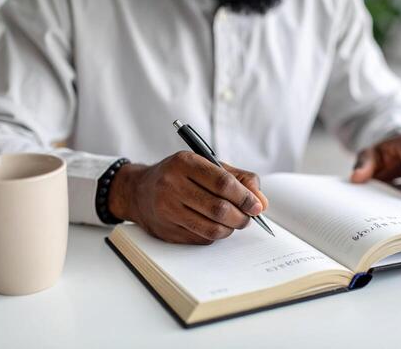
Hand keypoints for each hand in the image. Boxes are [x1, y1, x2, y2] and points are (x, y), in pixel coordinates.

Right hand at [108, 151, 268, 243]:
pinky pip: (202, 238)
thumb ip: (239, 179)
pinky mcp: (167, 230)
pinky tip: (214, 225)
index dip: (245, 197)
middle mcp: (172, 185)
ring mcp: (167, 210)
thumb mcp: (207, 165)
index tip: (257, 206)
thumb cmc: (179, 176)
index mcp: (184, 163)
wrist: (138, 191)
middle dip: (241, 216)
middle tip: (248, 217)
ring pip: (212, 228)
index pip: (222, 182)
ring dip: (231, 228)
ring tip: (234, 221)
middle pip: (219, 208)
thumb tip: (261, 202)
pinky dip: (215, 234)